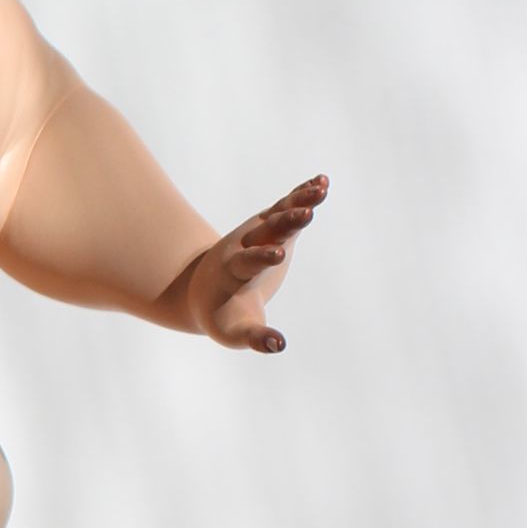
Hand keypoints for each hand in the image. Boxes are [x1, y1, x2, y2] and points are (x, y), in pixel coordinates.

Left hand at [183, 173, 328, 352]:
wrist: (204, 289)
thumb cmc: (222, 317)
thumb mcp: (233, 333)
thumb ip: (255, 339)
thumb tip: (279, 345)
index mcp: (233, 274)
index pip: (247, 262)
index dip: (261, 257)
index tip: (278, 254)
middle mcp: (244, 247)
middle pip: (265, 231)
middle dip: (285, 222)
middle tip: (307, 213)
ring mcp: (256, 234)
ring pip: (278, 214)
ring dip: (298, 201)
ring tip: (322, 187)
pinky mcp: (269, 228)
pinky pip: (285, 208)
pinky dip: (301, 196)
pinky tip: (322, 182)